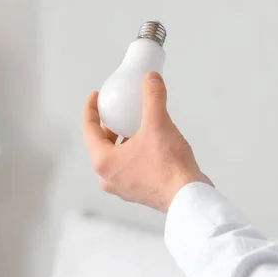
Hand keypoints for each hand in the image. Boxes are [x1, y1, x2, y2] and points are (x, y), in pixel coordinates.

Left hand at [82, 72, 211, 212]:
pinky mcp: (138, 190)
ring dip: (122, 137)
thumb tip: (150, 78)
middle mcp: (108, 177)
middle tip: (117, 108)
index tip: (96, 96)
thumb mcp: (158, 124)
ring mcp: (122, 186)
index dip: (90, 108)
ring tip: (134, 121)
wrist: (189, 198)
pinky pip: (129, 164)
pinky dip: (133, 150)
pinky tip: (149, 140)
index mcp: (103, 161)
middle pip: (101, 143)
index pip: (88, 129)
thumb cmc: (168, 165)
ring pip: (116, 155)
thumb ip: (152, 97)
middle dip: (108, 123)